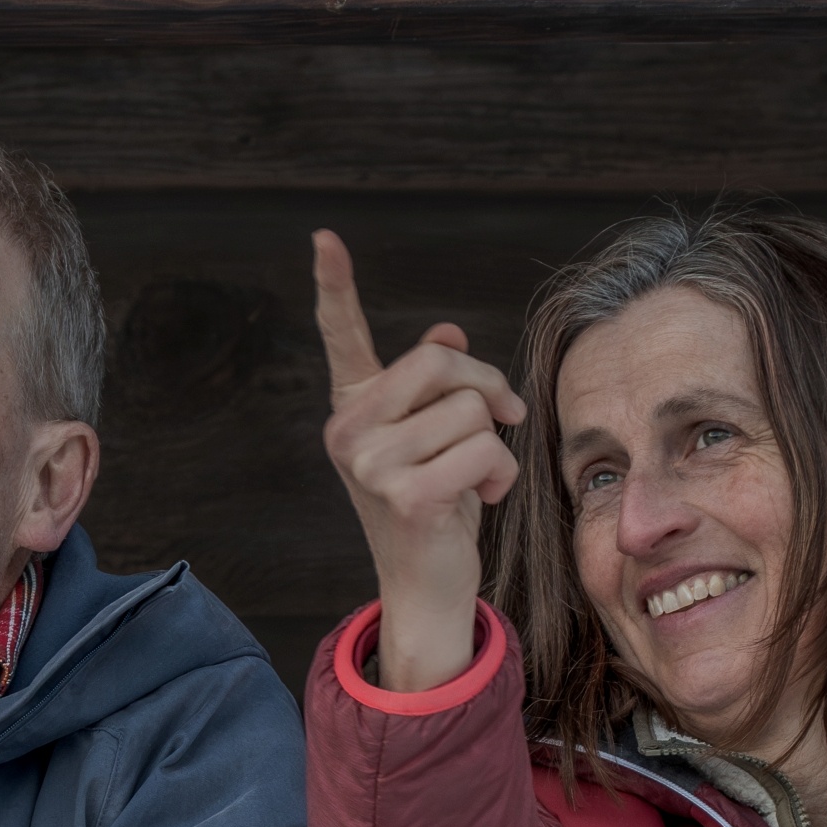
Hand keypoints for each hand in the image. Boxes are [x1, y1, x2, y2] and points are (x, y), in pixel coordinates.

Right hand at [313, 230, 523, 690]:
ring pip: (470, 409)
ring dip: (495, 444)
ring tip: (476, 480)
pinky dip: (500, 475)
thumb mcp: (433, 441)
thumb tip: (447, 331)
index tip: (324, 238)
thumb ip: (434, 390)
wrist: (427, 589)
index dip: (335, 285)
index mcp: (352, 409)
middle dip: (485, 385)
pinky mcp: (405, 494)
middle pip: (439, 362)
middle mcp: (347, 431)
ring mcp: (370, 464)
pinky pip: (484, 448)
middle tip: (502, 417)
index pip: (342, 337)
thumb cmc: (435, 509)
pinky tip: (481, 501)